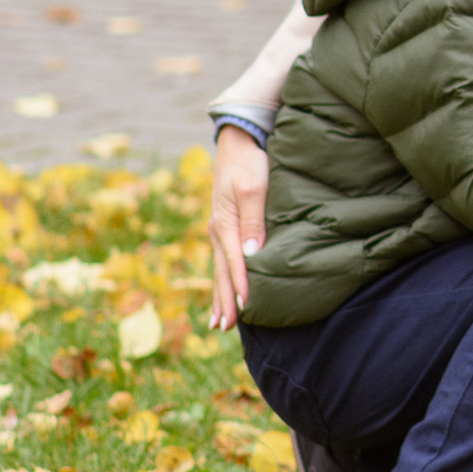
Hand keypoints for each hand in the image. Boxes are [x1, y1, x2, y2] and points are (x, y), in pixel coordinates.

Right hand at [208, 125, 269, 330]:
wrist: (237, 142)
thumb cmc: (249, 162)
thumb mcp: (253, 188)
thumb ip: (254, 220)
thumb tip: (252, 254)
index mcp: (225, 224)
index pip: (235, 262)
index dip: (242, 285)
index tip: (247, 308)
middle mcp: (218, 230)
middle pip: (222, 272)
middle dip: (225, 300)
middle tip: (225, 328)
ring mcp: (219, 229)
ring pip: (220, 269)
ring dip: (220, 295)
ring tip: (219, 322)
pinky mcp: (224, 226)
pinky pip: (222, 260)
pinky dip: (223, 279)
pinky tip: (225, 291)